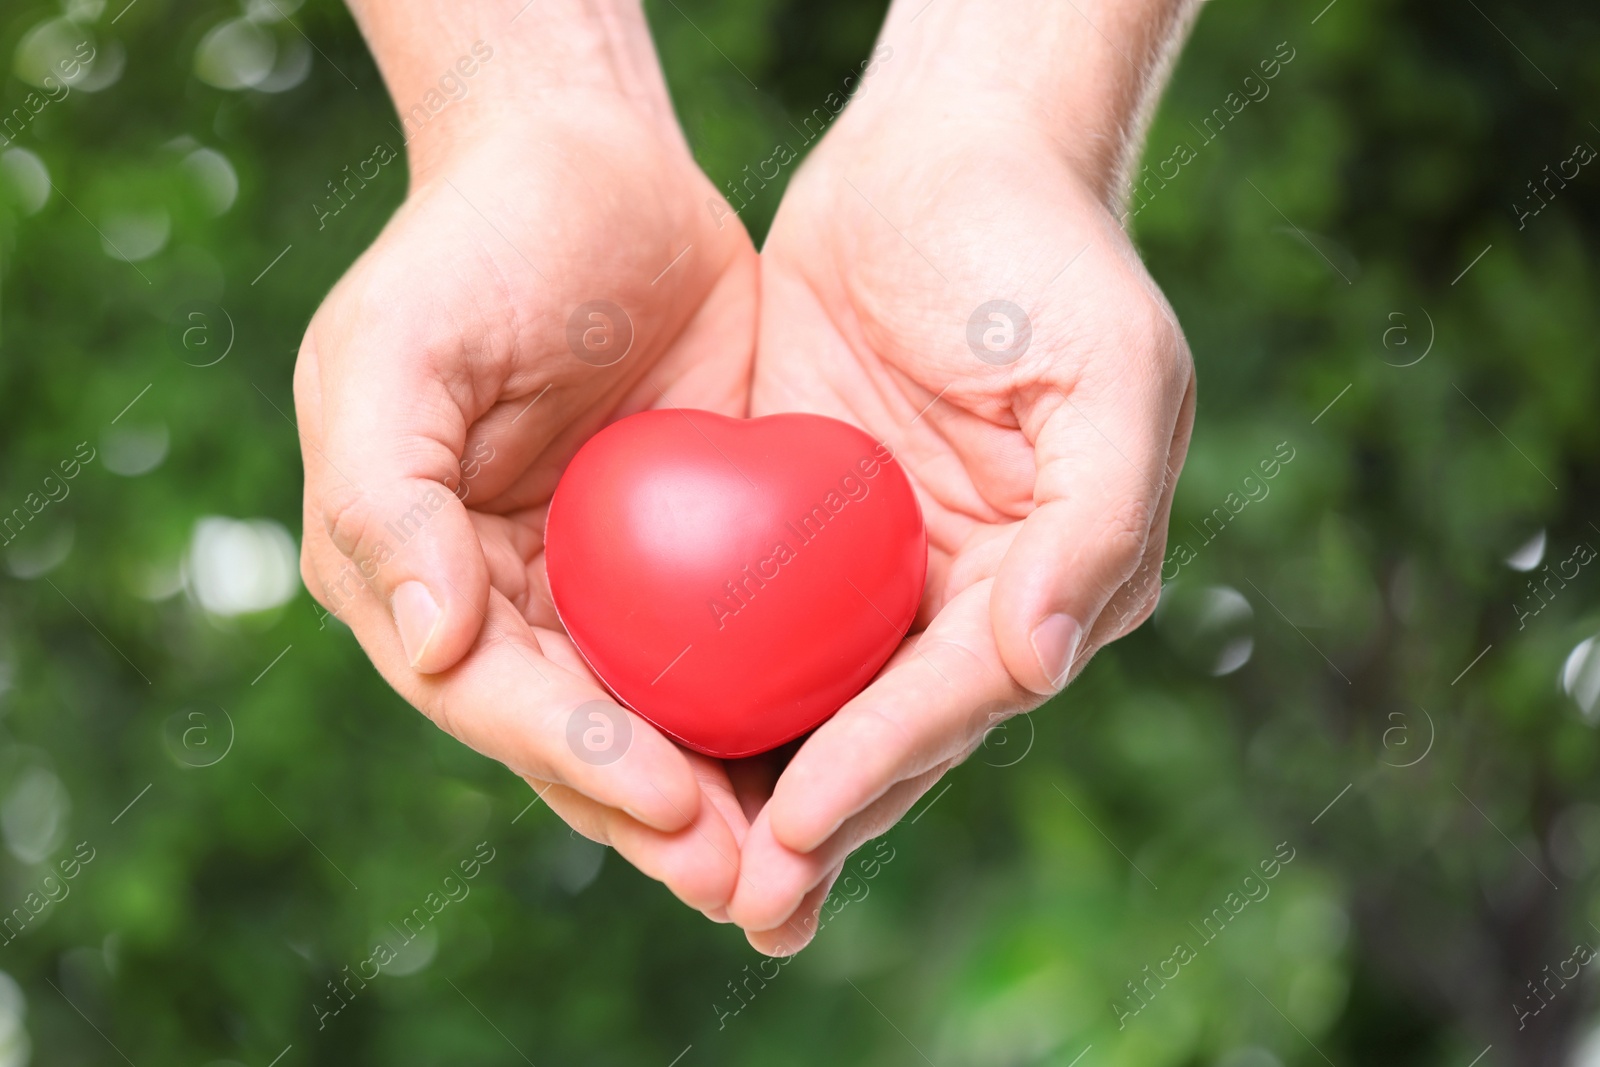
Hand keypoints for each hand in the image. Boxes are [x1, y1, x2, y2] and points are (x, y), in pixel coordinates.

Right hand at [296, 2, 758, 915]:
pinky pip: (739, 647)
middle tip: (751, 888)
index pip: (498, 699)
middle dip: (664, 822)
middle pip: (588, 741)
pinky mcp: (697, 554)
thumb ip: (386, 496)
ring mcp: (607, 587)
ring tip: (802, 868)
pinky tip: (843, 755)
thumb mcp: (393, 353)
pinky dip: (780, 709)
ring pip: (669, 718)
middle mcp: (513, 605)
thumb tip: (429, 642)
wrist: (589, 168)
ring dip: (731, 799)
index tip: (669, 805)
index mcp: (424, 579)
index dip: (579, 760)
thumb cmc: (473, 249)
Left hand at [725, 0, 1197, 951]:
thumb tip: (1038, 662)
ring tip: (682, 862)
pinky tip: (639, 726)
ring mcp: (878, 564)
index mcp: (1052, 582)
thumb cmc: (1047, 258)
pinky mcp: (800, 521)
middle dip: (814, 819)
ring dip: (749, 778)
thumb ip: (1096, 525)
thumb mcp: (1114, 375)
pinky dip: (704, 676)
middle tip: (738, 899)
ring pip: (809, 694)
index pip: (957, 698)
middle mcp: (966, 594)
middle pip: (884, 728)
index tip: (795, 829)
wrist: (947, 156)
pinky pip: (748, 615)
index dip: (879, 766)